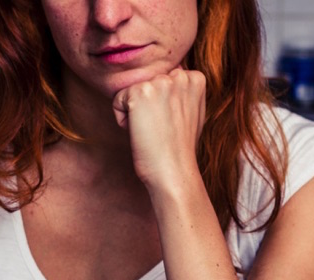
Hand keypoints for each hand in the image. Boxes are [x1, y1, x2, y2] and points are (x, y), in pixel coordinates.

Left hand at [111, 68, 206, 193]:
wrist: (174, 170)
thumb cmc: (180, 147)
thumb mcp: (192, 112)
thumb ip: (183, 91)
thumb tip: (172, 77)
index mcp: (195, 78)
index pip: (163, 79)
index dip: (162, 105)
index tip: (171, 123)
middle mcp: (179, 76)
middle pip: (147, 84)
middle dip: (148, 106)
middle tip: (161, 128)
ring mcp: (159, 82)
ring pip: (132, 92)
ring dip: (136, 112)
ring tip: (152, 130)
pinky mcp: (139, 92)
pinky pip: (117, 101)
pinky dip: (123, 120)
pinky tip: (141, 132)